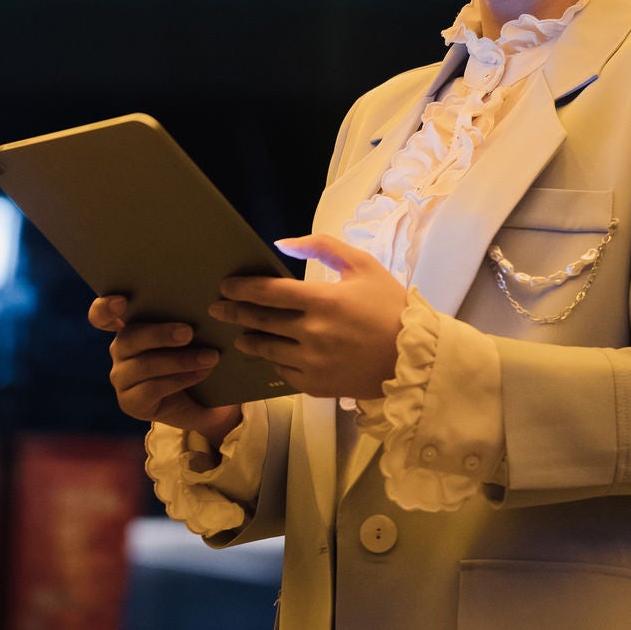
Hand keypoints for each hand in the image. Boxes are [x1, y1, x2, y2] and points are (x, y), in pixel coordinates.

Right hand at [88, 295, 241, 443]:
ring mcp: (121, 377)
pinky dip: (180, 380)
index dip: (105, 307)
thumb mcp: (193, 335)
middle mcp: (120, 348)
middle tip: (189, 332)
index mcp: (130, 323)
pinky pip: (152, 388)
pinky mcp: (130, 402)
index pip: (102, 315)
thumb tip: (207, 301)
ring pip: (144, 365)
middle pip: (128, 337)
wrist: (204, 400)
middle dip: (159, 334)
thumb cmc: (196, 354)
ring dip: (179, 360)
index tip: (122, 302)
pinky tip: (201, 374)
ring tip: (209, 357)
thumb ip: (187, 317)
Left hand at [210, 235, 407, 399]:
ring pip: (268, 350)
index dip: (242, 289)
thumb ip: (322, 246)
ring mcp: (313, 363)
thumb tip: (282, 243)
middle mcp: (312, 333)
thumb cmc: (389, 306)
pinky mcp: (317, 386)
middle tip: (217, 309)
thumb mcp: (362, 265)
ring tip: (240, 335)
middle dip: (234, 313)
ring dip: (250, 340)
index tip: (225, 287)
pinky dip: (275, 362)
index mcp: (323, 300)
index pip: (269, 292)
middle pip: (261, 322)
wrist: (413, 356)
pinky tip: (271, 356)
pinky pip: (284, 373)